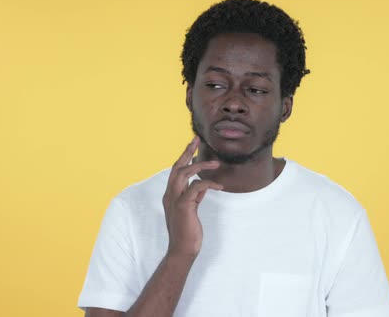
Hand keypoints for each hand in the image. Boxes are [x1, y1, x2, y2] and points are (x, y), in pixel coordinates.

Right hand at [162, 136, 222, 258]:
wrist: (183, 249)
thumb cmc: (188, 231)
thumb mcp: (192, 210)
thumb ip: (195, 196)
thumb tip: (203, 186)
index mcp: (170, 194)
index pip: (176, 170)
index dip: (184, 156)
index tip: (192, 145)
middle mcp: (169, 195)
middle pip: (176, 166)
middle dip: (187, 151)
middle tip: (197, 139)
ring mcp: (174, 200)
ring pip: (183, 173)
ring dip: (200, 165)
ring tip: (216, 163)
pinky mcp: (183, 206)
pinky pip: (196, 187)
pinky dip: (208, 183)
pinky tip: (219, 187)